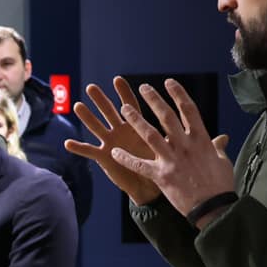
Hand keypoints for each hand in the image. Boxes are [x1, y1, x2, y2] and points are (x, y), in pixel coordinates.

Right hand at [66, 78, 163, 205]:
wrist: (150, 187)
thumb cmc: (160, 165)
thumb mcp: (168, 147)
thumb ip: (174, 134)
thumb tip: (198, 127)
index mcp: (136, 126)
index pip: (130, 105)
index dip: (123, 93)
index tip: (117, 79)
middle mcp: (121, 131)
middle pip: (109, 111)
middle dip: (101, 99)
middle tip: (91, 87)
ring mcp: (111, 143)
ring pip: (97, 127)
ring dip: (87, 117)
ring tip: (78, 106)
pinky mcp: (104, 157)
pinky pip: (90, 151)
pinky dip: (79, 148)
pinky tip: (67, 143)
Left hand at [107, 79, 237, 217]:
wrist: (213, 207)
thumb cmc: (220, 184)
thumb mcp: (222, 161)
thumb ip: (217, 147)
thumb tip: (222, 138)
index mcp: (201, 139)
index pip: (188, 109)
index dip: (178, 93)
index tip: (169, 82)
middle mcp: (184, 145)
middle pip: (166, 116)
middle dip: (154, 99)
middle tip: (143, 87)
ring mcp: (171, 159)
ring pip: (149, 134)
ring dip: (136, 120)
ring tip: (124, 109)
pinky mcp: (161, 175)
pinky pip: (139, 165)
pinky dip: (125, 158)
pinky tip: (113, 152)